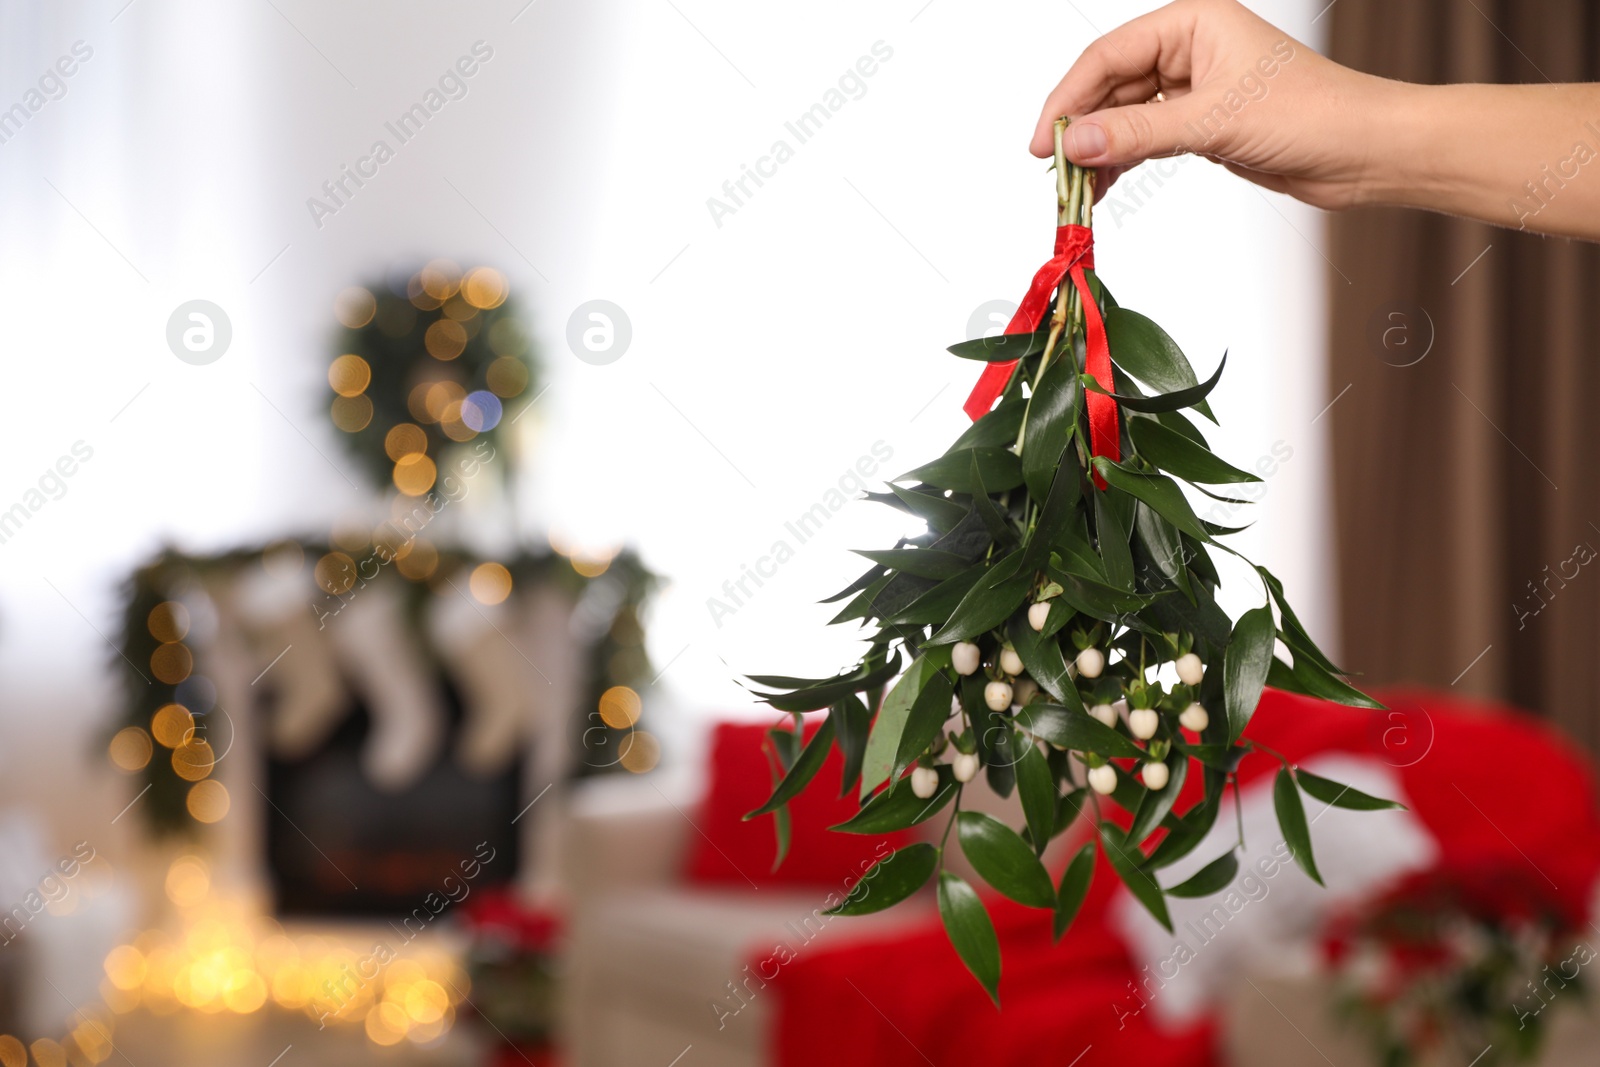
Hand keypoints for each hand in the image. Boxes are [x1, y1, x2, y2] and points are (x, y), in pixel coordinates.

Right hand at [1030, 0, 1403, 210]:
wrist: (1365, 152)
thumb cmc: (1313, 114)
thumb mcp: (1213, 121)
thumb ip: (1139, 132)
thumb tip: (1076, 144)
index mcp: (1193, 22)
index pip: (1108, 56)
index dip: (1070, 99)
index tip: (1045, 144)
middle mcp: (1190, 48)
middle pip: (1111, 87)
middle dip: (1082, 130)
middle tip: (1054, 173)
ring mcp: (1195, 88)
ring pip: (1125, 117)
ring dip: (1099, 152)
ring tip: (1075, 190)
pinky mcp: (1202, 124)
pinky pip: (1145, 139)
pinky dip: (1123, 163)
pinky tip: (1103, 187)